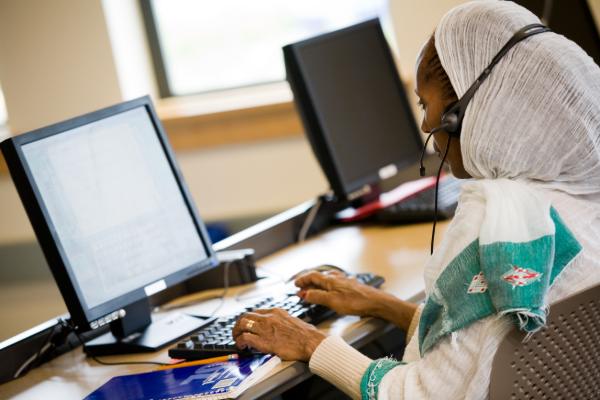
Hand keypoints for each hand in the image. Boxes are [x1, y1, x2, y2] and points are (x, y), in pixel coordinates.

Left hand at [232, 308, 325, 361]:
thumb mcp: (294, 320)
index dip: (248, 319)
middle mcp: (269, 318)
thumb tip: (283, 326)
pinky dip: (240, 342)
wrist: (310, 342)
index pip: (256, 312)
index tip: (247, 325)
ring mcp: (265, 328)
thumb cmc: (307, 335)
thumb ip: (284, 321)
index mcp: (276, 312)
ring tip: (237, 339)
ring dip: (236, 332)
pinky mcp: (264, 341)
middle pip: (246, 316)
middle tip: (237, 332)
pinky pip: (245, 338)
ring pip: (242, 324)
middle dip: (238, 324)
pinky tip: (242, 346)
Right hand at [295, 271, 417, 329]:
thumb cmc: (357, 302)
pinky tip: (330, 290)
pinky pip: (334, 283)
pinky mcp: (351, 287)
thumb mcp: (333, 301)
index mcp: (331, 280)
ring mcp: (345, 281)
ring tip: (312, 288)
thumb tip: (305, 293)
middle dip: (308, 281)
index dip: (302, 280)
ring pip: (327, 279)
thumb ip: (318, 297)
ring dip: (317, 283)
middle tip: (300, 287)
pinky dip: (327, 286)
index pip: (312, 276)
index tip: (295, 284)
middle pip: (319, 276)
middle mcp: (337, 278)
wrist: (377, 302)